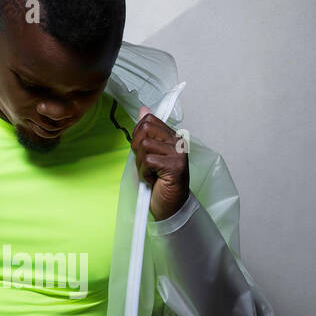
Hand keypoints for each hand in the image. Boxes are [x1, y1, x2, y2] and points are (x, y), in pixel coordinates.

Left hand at [131, 105, 189, 220]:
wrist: (169, 207)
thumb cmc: (158, 183)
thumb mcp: (146, 154)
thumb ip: (145, 133)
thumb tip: (143, 109)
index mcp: (172, 137)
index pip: (148, 120)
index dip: (137, 135)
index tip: (142, 152)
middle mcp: (178, 142)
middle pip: (144, 129)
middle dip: (137, 149)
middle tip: (146, 164)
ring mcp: (179, 153)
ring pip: (145, 145)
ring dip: (141, 163)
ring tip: (151, 173)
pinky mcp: (176, 166)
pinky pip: (148, 161)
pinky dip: (145, 173)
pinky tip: (154, 180)